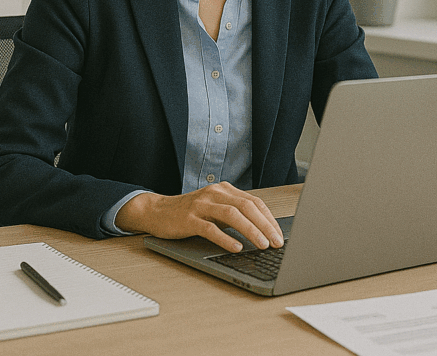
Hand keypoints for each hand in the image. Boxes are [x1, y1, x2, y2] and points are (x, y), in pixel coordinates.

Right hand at [114, 182, 283, 252]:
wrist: (157, 212)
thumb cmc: (190, 213)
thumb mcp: (215, 210)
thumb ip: (236, 215)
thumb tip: (264, 232)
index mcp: (224, 190)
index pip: (254, 202)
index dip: (269, 219)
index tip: (279, 235)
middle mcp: (214, 194)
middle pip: (246, 206)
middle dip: (265, 225)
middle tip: (276, 242)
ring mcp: (201, 205)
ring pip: (231, 215)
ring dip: (250, 230)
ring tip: (262, 245)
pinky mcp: (188, 219)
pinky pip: (210, 228)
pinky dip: (225, 238)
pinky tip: (235, 248)